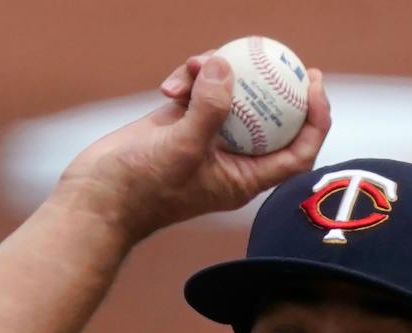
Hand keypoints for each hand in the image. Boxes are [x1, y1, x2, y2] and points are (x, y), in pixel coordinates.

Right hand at [54, 52, 330, 242]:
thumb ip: (209, 108)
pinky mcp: (180, 122)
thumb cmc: (142, 188)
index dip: (314, 121)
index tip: (314, 87)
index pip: (296, 152)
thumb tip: (226, 66)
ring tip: (196, 64)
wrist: (97, 198)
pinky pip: (198, 90)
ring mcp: (206, 138)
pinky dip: (188, 80)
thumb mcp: (181, 148)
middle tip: (283, 56)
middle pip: (270, 118)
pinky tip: (170, 83)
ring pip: (229, 96)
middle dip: (277, 86)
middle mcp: (231, 158)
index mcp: (245, 178)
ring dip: (216, 74)